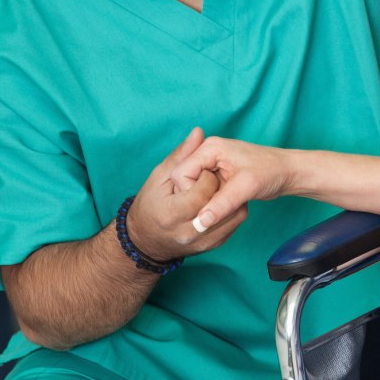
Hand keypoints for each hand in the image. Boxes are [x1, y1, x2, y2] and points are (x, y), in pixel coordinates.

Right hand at [125, 128, 247, 259]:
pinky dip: (233, 210)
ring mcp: (201, 242)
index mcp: (170, 213)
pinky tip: (225, 200)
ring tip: (223, 187)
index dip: (208, 177)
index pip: (202, 192)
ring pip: (232, 216)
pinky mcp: (211, 246)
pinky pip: (233, 226)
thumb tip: (198, 132)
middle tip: (218, 177)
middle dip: (222, 186)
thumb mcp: (160, 176)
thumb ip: (181, 155)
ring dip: (233, 198)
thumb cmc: (150, 203)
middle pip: (219, 204)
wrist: (147, 240)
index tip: (206, 171)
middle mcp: (186, 232)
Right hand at [170, 136, 294, 231]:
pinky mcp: (216, 179)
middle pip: (184, 184)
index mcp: (209, 148)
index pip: (181, 175)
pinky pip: (204, 196)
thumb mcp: (245, 187)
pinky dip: (214, 204)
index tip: (212, 199)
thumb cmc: (271, 171)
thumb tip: (200, 223)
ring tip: (229, 199)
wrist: (288, 172)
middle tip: (224, 200)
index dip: (192, 192)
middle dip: (200, 198)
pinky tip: (229, 203)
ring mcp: (211, 167)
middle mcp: (206, 156)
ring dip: (208, 203)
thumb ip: (221, 204)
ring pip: (194, 193)